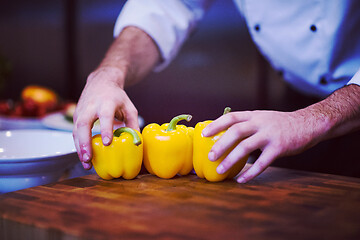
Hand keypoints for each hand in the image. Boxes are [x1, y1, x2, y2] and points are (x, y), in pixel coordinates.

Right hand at [73, 66, 138, 168]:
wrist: (101, 81)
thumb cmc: (117, 97)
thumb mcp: (129, 107)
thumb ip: (133, 124)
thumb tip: (137, 143)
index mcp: (107, 102)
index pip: (105, 115)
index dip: (105, 129)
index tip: (107, 143)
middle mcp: (91, 106)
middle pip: (83, 124)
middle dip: (85, 142)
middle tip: (89, 158)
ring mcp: (81, 111)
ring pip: (75, 130)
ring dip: (80, 148)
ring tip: (86, 164)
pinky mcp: (76, 117)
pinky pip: (75, 133)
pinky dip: (78, 146)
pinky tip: (85, 157)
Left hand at [202, 110, 320, 182]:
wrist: (308, 124)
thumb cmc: (281, 123)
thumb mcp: (262, 117)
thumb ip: (247, 123)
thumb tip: (226, 134)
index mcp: (253, 115)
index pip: (230, 117)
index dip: (216, 125)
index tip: (203, 134)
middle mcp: (260, 123)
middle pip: (235, 132)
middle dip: (220, 144)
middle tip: (210, 157)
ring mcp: (270, 135)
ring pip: (246, 147)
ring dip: (231, 160)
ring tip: (220, 170)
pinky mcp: (279, 147)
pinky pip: (262, 162)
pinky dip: (251, 172)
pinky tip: (242, 180)